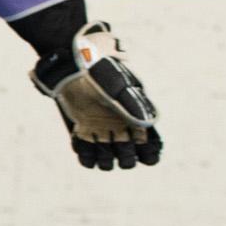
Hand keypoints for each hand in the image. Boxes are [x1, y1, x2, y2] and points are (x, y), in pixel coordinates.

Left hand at [30, 21, 160, 169]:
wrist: (75, 65)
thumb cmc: (102, 73)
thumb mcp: (120, 86)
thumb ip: (132, 104)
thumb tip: (145, 125)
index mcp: (136, 119)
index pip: (150, 148)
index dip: (150, 155)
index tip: (146, 153)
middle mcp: (120, 129)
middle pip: (129, 158)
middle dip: (127, 158)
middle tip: (120, 146)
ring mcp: (101, 132)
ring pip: (107, 160)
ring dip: (105, 161)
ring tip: (101, 147)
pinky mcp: (82, 132)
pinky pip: (85, 154)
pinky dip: (85, 155)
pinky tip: (82, 139)